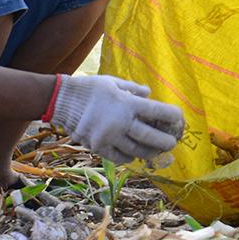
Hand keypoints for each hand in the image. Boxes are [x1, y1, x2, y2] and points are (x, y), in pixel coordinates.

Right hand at [49, 74, 184, 164]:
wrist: (60, 100)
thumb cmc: (89, 88)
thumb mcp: (113, 82)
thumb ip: (133, 89)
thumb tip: (148, 94)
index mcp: (128, 103)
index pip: (159, 112)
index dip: (173, 116)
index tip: (178, 118)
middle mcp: (121, 122)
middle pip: (153, 138)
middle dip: (166, 142)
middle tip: (171, 143)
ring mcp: (110, 136)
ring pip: (138, 151)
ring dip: (149, 152)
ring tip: (153, 151)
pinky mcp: (98, 146)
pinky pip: (120, 157)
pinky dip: (128, 157)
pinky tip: (131, 154)